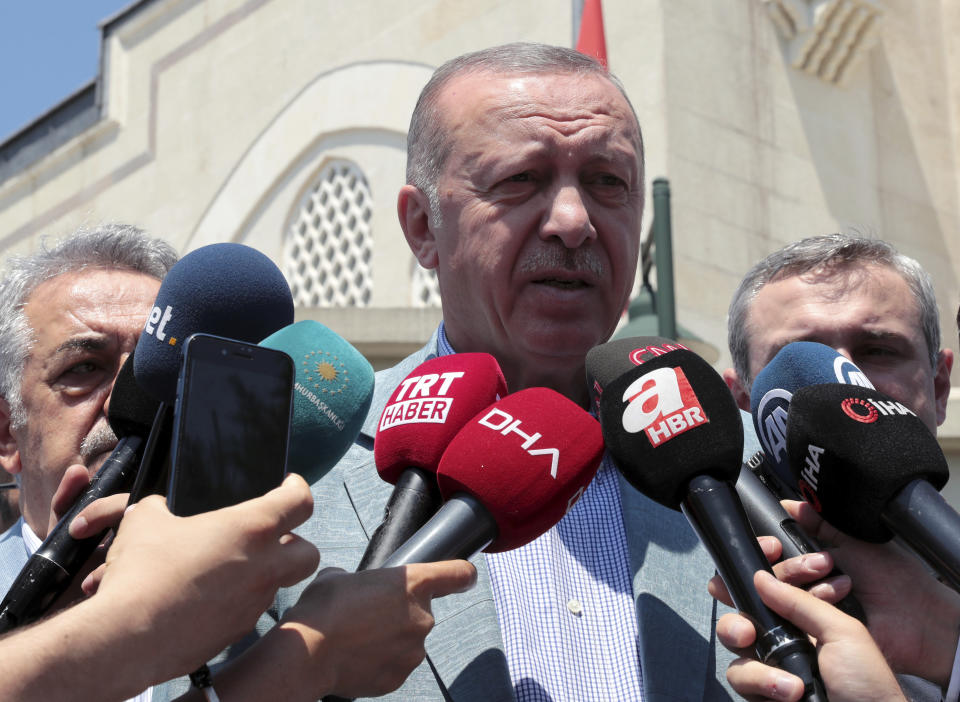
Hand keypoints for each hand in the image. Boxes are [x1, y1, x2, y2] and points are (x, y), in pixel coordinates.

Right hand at [0, 474, 318, 701]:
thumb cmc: (141, 572)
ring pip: (278, 584)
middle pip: (309, 553)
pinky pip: (250, 611)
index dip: (297, 488)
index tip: (288, 484)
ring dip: (264, 573)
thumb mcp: (145, 520)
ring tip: (229, 568)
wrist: (127, 637)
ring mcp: (254, 603)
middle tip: (270, 538)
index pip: (300, 501)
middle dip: (295, 544)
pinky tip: (208, 598)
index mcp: (252, 528)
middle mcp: (264, 566)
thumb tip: (161, 507)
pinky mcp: (238, 631)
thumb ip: (163, 507)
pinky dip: (238, 601)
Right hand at [211, 560, 477, 700]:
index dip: (462, 574)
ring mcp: (413, 651)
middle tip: (368, 615)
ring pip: (408, 640)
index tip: (465, 576)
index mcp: (414, 583)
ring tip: (357, 638)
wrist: (309, 654)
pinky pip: (395, 664)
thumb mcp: (339, 576)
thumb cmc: (323, 609)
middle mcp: (422, 617)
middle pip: (422, 611)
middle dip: (400, 612)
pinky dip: (381, 661)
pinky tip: (356, 656)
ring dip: (390, 638)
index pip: (457, 574)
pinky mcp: (400, 677)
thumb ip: (360, 579)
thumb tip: (354, 586)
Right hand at [720, 570, 905, 701]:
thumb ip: (801, 601)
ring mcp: (769, 666)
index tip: (769, 553)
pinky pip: (740, 680)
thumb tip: (760, 577)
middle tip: (748, 632)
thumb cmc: (868, 682)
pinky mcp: (761, 693)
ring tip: (791, 684)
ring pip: (732, 649)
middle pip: (738, 614)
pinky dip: (763, 684)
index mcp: (802, 617)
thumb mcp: (844, 631)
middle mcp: (781, 638)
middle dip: (736, 621)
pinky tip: (791, 693)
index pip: (770, 584)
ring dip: (758, 666)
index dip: (762, 565)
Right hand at [785, 499, 959, 683]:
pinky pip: (793, 618)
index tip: (778, 543)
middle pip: (775, 573)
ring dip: (812, 585)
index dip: (774, 547)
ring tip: (843, 586)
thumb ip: (819, 522)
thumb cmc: (893, 578)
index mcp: (814, 563)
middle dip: (797, 565)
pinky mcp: (813, 634)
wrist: (916, 616)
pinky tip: (838, 601)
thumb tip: (789, 504)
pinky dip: (815, 606)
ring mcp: (810, 611)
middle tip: (825, 564)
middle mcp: (808, 587)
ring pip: (781, 594)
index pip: (777, 554)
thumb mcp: (852, 540)